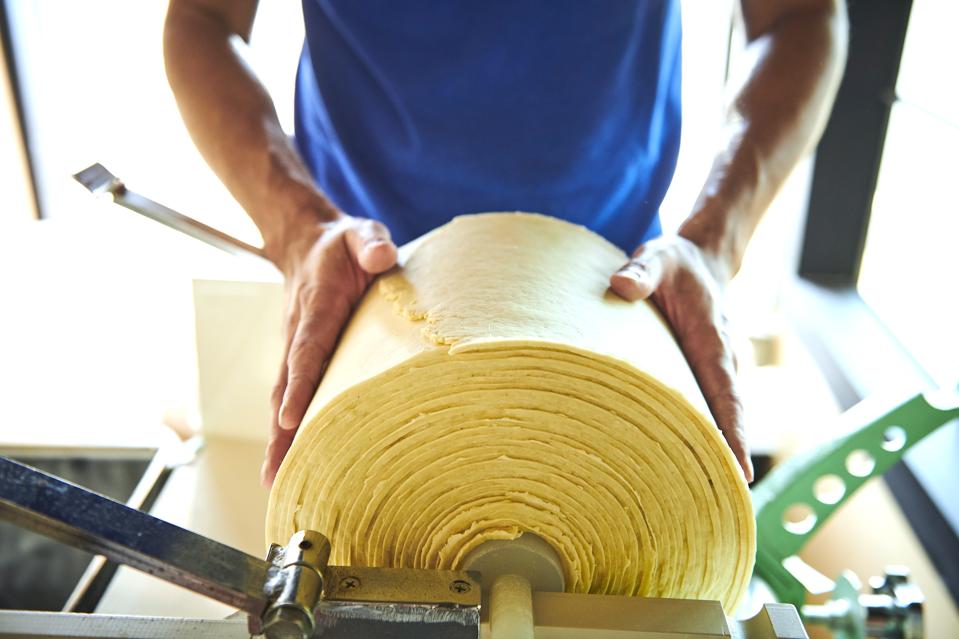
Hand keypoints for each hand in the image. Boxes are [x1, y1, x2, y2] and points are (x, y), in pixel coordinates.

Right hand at [261, 215, 396, 485]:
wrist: (308, 243)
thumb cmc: (343, 245)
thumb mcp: (361, 234)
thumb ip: (370, 243)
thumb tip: (381, 256)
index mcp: (315, 306)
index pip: (306, 348)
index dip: (298, 383)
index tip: (290, 416)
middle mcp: (298, 333)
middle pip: (285, 387)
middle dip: (280, 431)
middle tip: (276, 474)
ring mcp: (295, 349)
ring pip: (283, 399)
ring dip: (279, 440)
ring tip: (275, 483)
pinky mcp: (300, 360)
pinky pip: (291, 397)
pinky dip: (287, 431)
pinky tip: (288, 464)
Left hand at [609, 236, 753, 481]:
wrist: (703, 259)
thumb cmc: (675, 263)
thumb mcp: (657, 258)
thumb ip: (640, 271)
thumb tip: (621, 286)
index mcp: (713, 340)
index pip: (726, 395)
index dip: (733, 435)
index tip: (739, 475)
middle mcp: (724, 361)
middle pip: (727, 420)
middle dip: (724, 462)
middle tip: (716, 508)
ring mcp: (718, 370)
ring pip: (718, 418)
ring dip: (711, 455)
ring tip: (698, 503)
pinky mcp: (706, 375)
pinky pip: (707, 410)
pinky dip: (700, 438)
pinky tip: (681, 469)